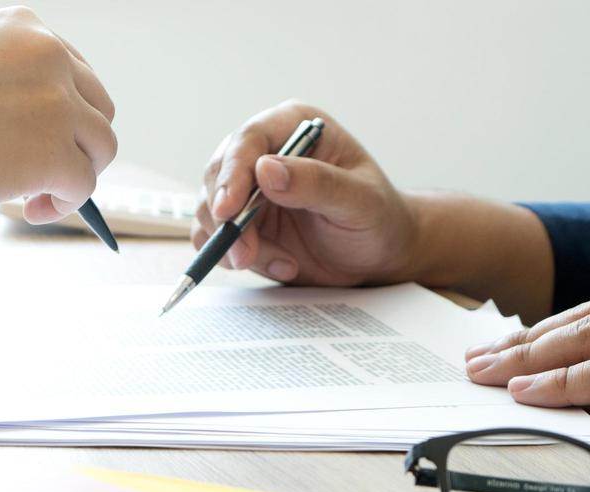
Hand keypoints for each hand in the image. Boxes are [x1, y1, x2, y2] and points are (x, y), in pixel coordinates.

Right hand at [0, 7, 115, 220]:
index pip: (75, 72)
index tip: (43, 140)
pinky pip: (85, 185)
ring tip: (35, 194)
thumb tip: (59, 138)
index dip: (64, 115)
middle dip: (76, 145)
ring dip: (74, 175)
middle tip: (42, 173)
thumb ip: (15, 92)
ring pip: (102, 147)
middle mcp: (47, 53)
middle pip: (99, 108)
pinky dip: (64, 204)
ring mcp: (56, 102)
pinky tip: (32, 208)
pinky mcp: (55, 152)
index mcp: (23, 26)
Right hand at [193, 101, 418, 284]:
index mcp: (294, 128)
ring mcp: (250, 190)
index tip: (229, 210)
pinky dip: (235, 258)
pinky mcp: (242, 224)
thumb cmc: (378, 218)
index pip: (248, 140)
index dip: (232, 174)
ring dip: (234, 244)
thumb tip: (265, 169)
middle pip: (219, 175)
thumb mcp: (359, 200)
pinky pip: (215, 238)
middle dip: (227, 219)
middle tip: (246, 254)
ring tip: (284, 263)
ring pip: (211, 210)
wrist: (378, 254)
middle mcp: (266, 153)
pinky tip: (280, 264)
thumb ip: (316, 183)